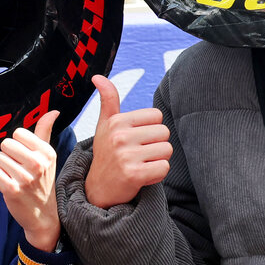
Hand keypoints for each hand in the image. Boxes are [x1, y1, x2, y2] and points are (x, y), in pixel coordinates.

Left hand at [0, 109, 61, 249]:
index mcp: (47, 152)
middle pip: (5, 144)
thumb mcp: (48, 156)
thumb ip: (45, 132)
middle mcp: (38, 164)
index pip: (18, 133)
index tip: (25, 157)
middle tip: (17, 168)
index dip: (17, 144)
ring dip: (2, 167)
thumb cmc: (43, 182)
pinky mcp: (12, 190)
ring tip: (14, 177)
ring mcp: (25, 178)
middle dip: (7, 155)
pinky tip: (8, 185)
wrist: (44, 216)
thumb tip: (54, 111)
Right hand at [82, 74, 171, 208]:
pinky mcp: (134, 175)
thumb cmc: (107, 153)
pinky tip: (142, 176)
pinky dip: (157, 175)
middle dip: (156, 145)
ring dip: (158, 160)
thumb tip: (97, 76)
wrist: (98, 188)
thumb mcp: (105, 125)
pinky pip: (164, 168)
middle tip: (139, 155)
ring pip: (167, 150)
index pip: (157, 116)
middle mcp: (120, 137)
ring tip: (141, 165)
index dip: (151, 129)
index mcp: (117, 121)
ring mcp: (126, 156)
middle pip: (164, 133)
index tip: (136, 140)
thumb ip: (107, 99)